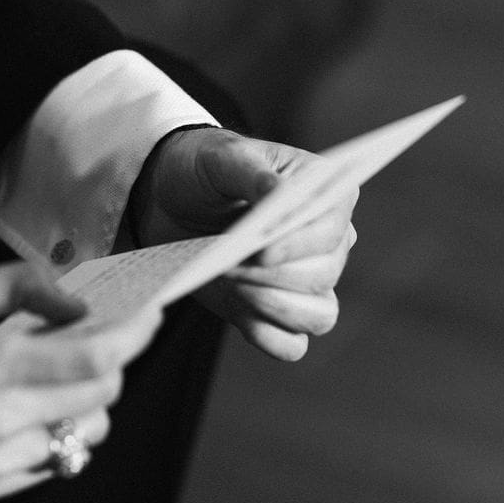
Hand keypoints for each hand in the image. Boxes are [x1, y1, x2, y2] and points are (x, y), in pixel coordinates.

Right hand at [0, 263, 162, 499]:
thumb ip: (28, 289)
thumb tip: (85, 299)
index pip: (99, 360)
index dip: (137, 333)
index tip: (152, 311)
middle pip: (101, 397)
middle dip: (112, 359)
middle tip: (96, 330)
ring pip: (85, 434)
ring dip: (88, 399)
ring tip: (54, 368)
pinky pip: (53, 459)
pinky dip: (58, 428)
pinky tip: (28, 401)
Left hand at [131, 128, 357, 360]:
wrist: (171, 200)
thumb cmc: (205, 169)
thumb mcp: (222, 157)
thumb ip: (252, 172)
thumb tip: (280, 194)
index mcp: (325, 196)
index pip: (332, 228)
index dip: (300, 244)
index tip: (261, 251)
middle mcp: (327, 243)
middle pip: (324, 275)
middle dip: (275, 277)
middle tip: (229, 265)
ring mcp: (304, 282)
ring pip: (319, 316)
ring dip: (275, 307)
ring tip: (233, 284)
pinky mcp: (275, 312)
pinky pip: (291, 345)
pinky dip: (270, 338)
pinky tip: (241, 315)